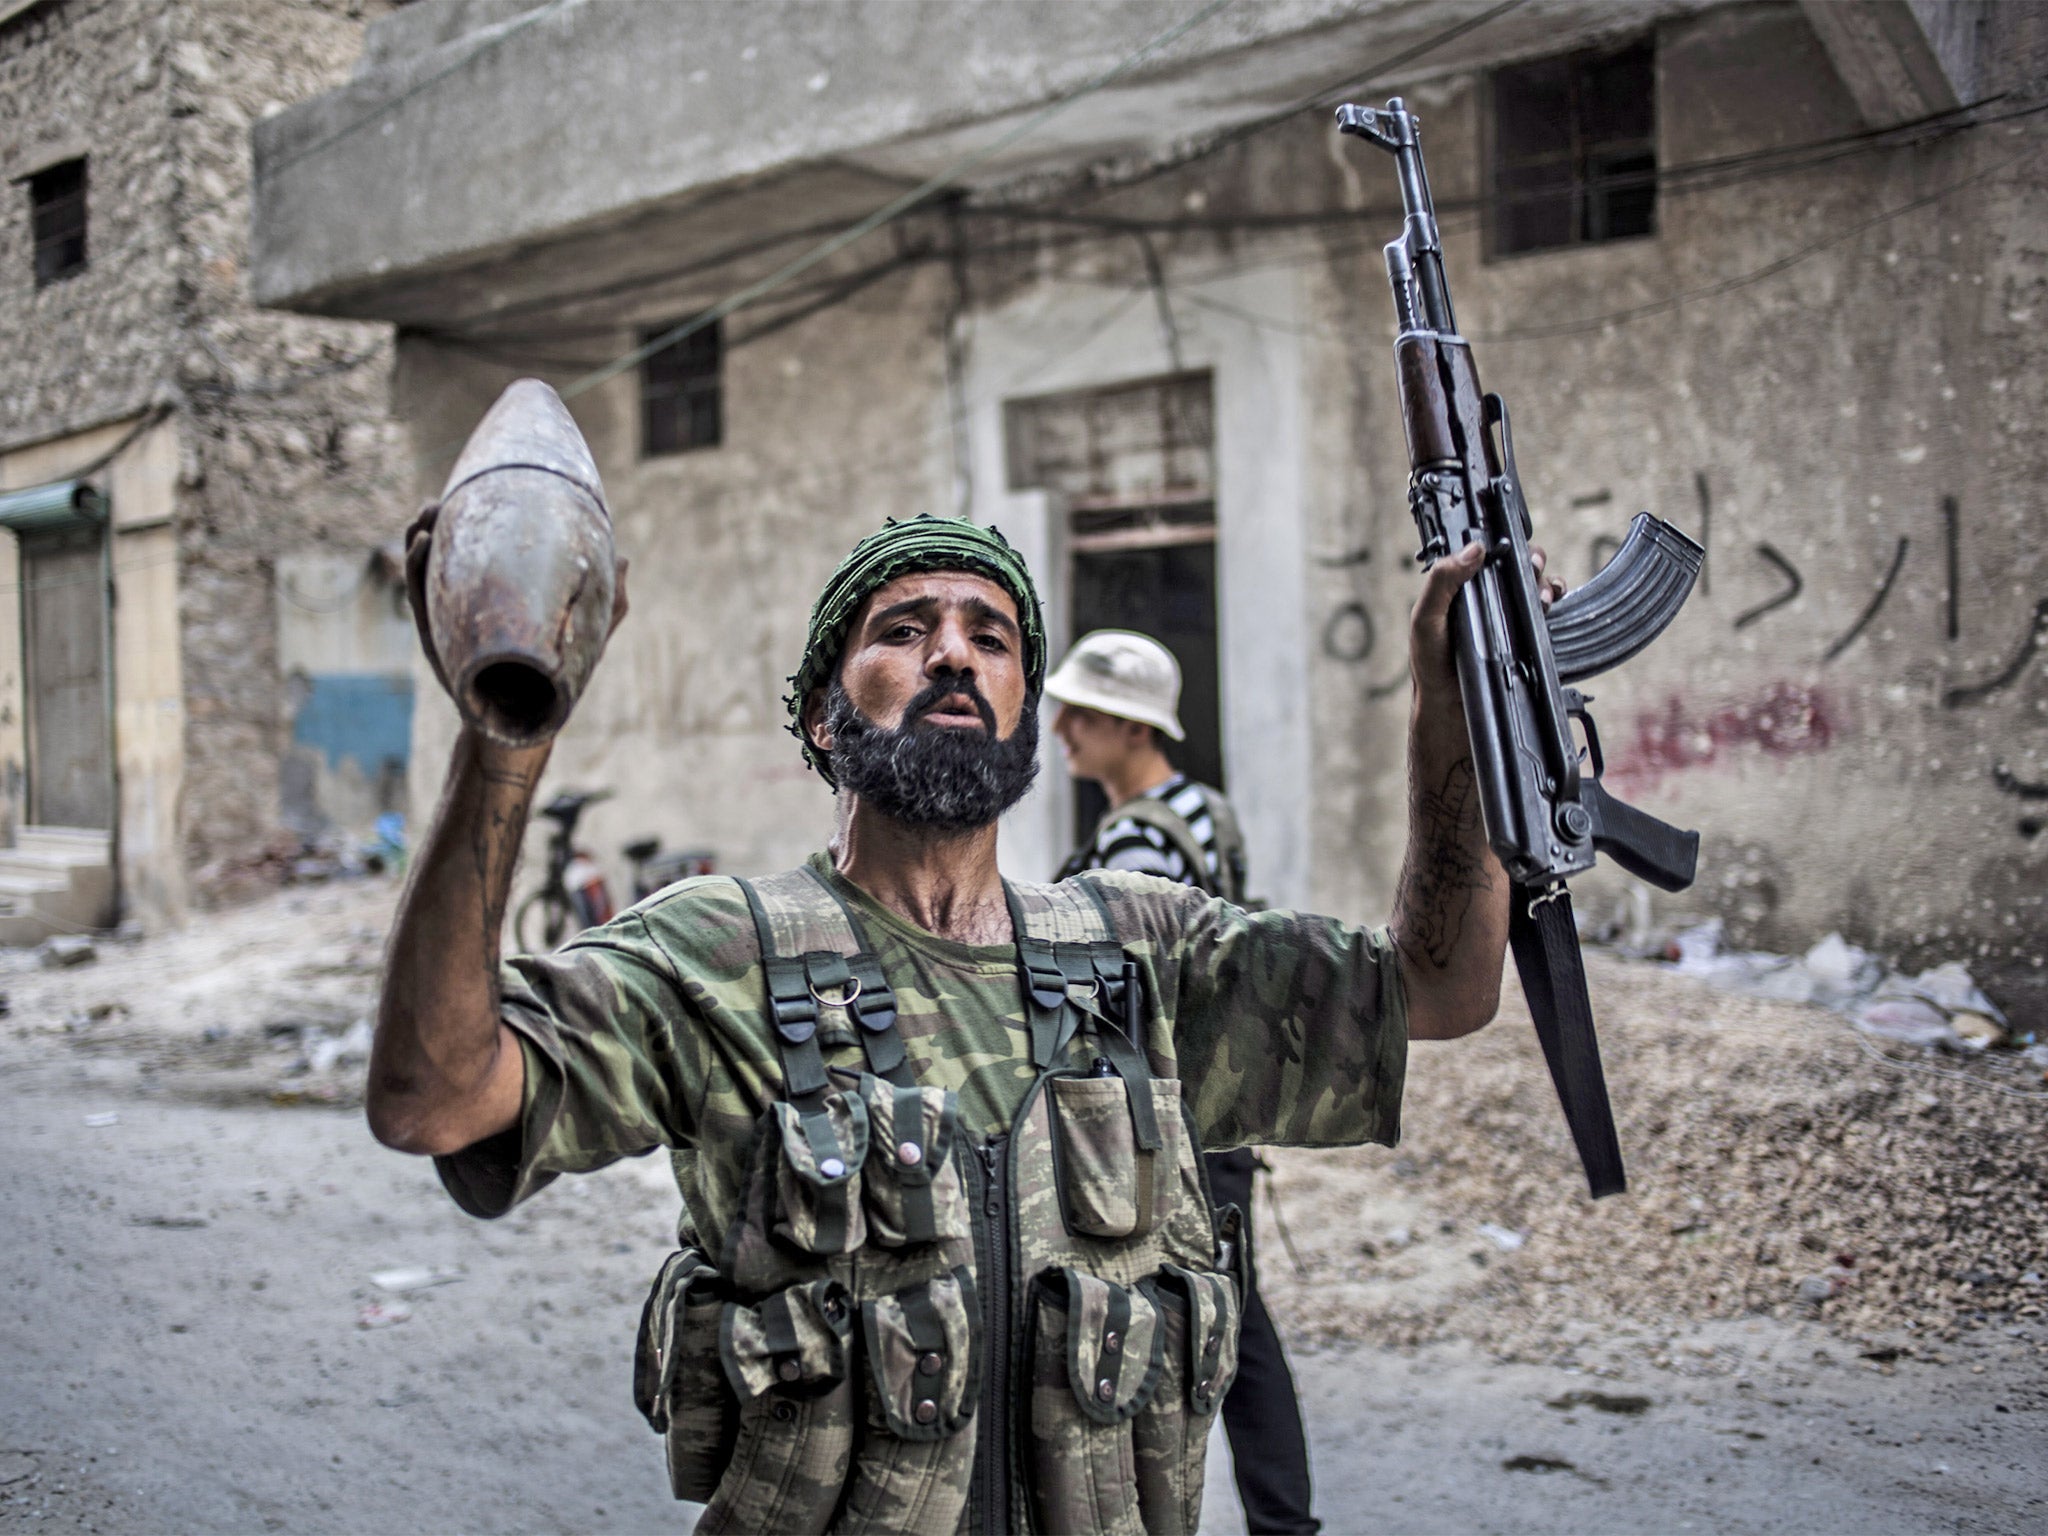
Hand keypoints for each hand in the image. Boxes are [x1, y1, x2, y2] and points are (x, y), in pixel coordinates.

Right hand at [404, 504, 632, 695]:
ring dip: (419, 539)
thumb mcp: (584, 636)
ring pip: (425, 573)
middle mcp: (468, 606)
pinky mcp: (438, 642)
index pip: (478, 551)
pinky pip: (421, 600)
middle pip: (444, 557)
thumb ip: (609, 601)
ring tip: (426, 516)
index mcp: (497, 599)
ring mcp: (450, 624)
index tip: (474, 490)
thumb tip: (623, 557)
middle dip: (435, 524)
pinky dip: (417, 570)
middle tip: (436, 502)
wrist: (528, 727)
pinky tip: (423, 546)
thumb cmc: (556, 680)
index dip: (471, 520)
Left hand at [1407, 540, 1564, 711]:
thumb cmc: (1430, 663)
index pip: (1488, 554)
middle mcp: (1487, 598)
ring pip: (1537, 585)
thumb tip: (1474, 550)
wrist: (1451, 706)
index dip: (1504, 546)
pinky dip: (1556, 600)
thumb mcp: (1426, 618)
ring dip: (1546, 582)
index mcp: (1462, 588)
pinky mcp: (1524, 636)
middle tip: (1533, 569)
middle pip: (1519, 566)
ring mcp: (1508, 617)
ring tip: (1542, 595)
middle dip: (1533, 560)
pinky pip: (1547, 612)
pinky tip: (1552, 603)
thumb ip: (1442, 582)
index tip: (1512, 548)